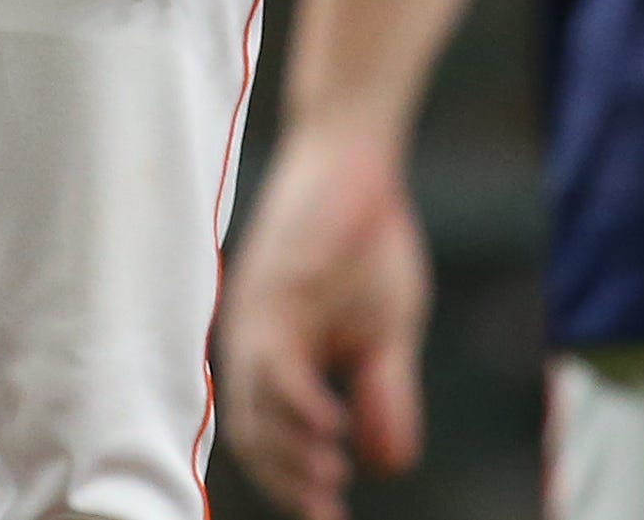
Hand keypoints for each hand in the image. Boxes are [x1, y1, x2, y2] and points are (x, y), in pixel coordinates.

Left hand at [221, 123, 430, 519]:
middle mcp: (254, 341)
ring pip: (255, 404)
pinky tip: (333, 428)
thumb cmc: (368, 239)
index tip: (331, 519)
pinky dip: (299, 402)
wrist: (360, 160)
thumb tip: (390, 464)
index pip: (271, 436)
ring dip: (293, 451)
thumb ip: (385, 394)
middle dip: (289, 482)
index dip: (295, 482)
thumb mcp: (388, 332)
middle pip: (253, 433)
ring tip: (330, 483)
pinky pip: (273, 360)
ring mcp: (257, 315)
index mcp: (276, 354)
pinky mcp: (270, 289)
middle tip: (325, 515)